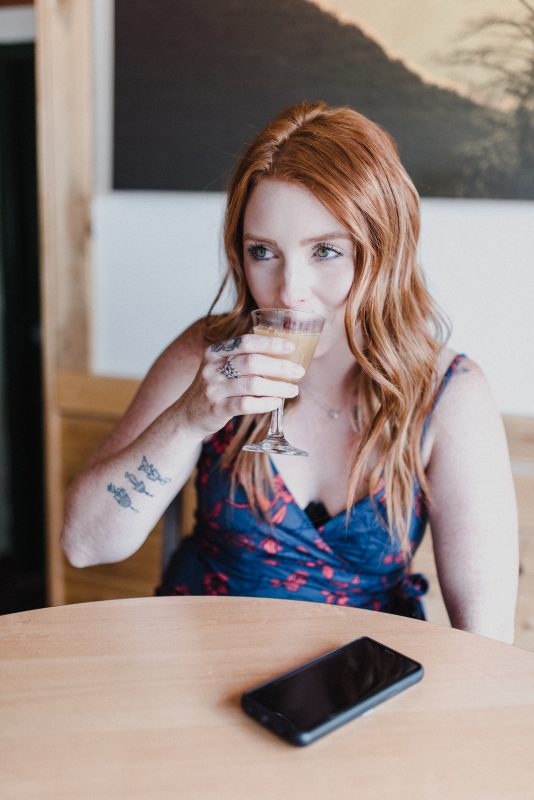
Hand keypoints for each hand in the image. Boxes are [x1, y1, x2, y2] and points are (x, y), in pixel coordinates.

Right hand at [179, 334, 303, 436]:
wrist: (188, 415)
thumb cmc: (216, 388)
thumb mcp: (221, 368)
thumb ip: (244, 359)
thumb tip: (282, 355)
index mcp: (215, 352)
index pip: (246, 341)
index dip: (270, 343)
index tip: (291, 346)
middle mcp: (213, 368)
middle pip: (252, 362)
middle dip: (280, 366)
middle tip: (299, 371)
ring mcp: (214, 389)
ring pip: (252, 384)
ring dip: (278, 387)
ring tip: (293, 390)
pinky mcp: (217, 409)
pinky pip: (246, 404)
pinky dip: (265, 403)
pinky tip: (277, 402)